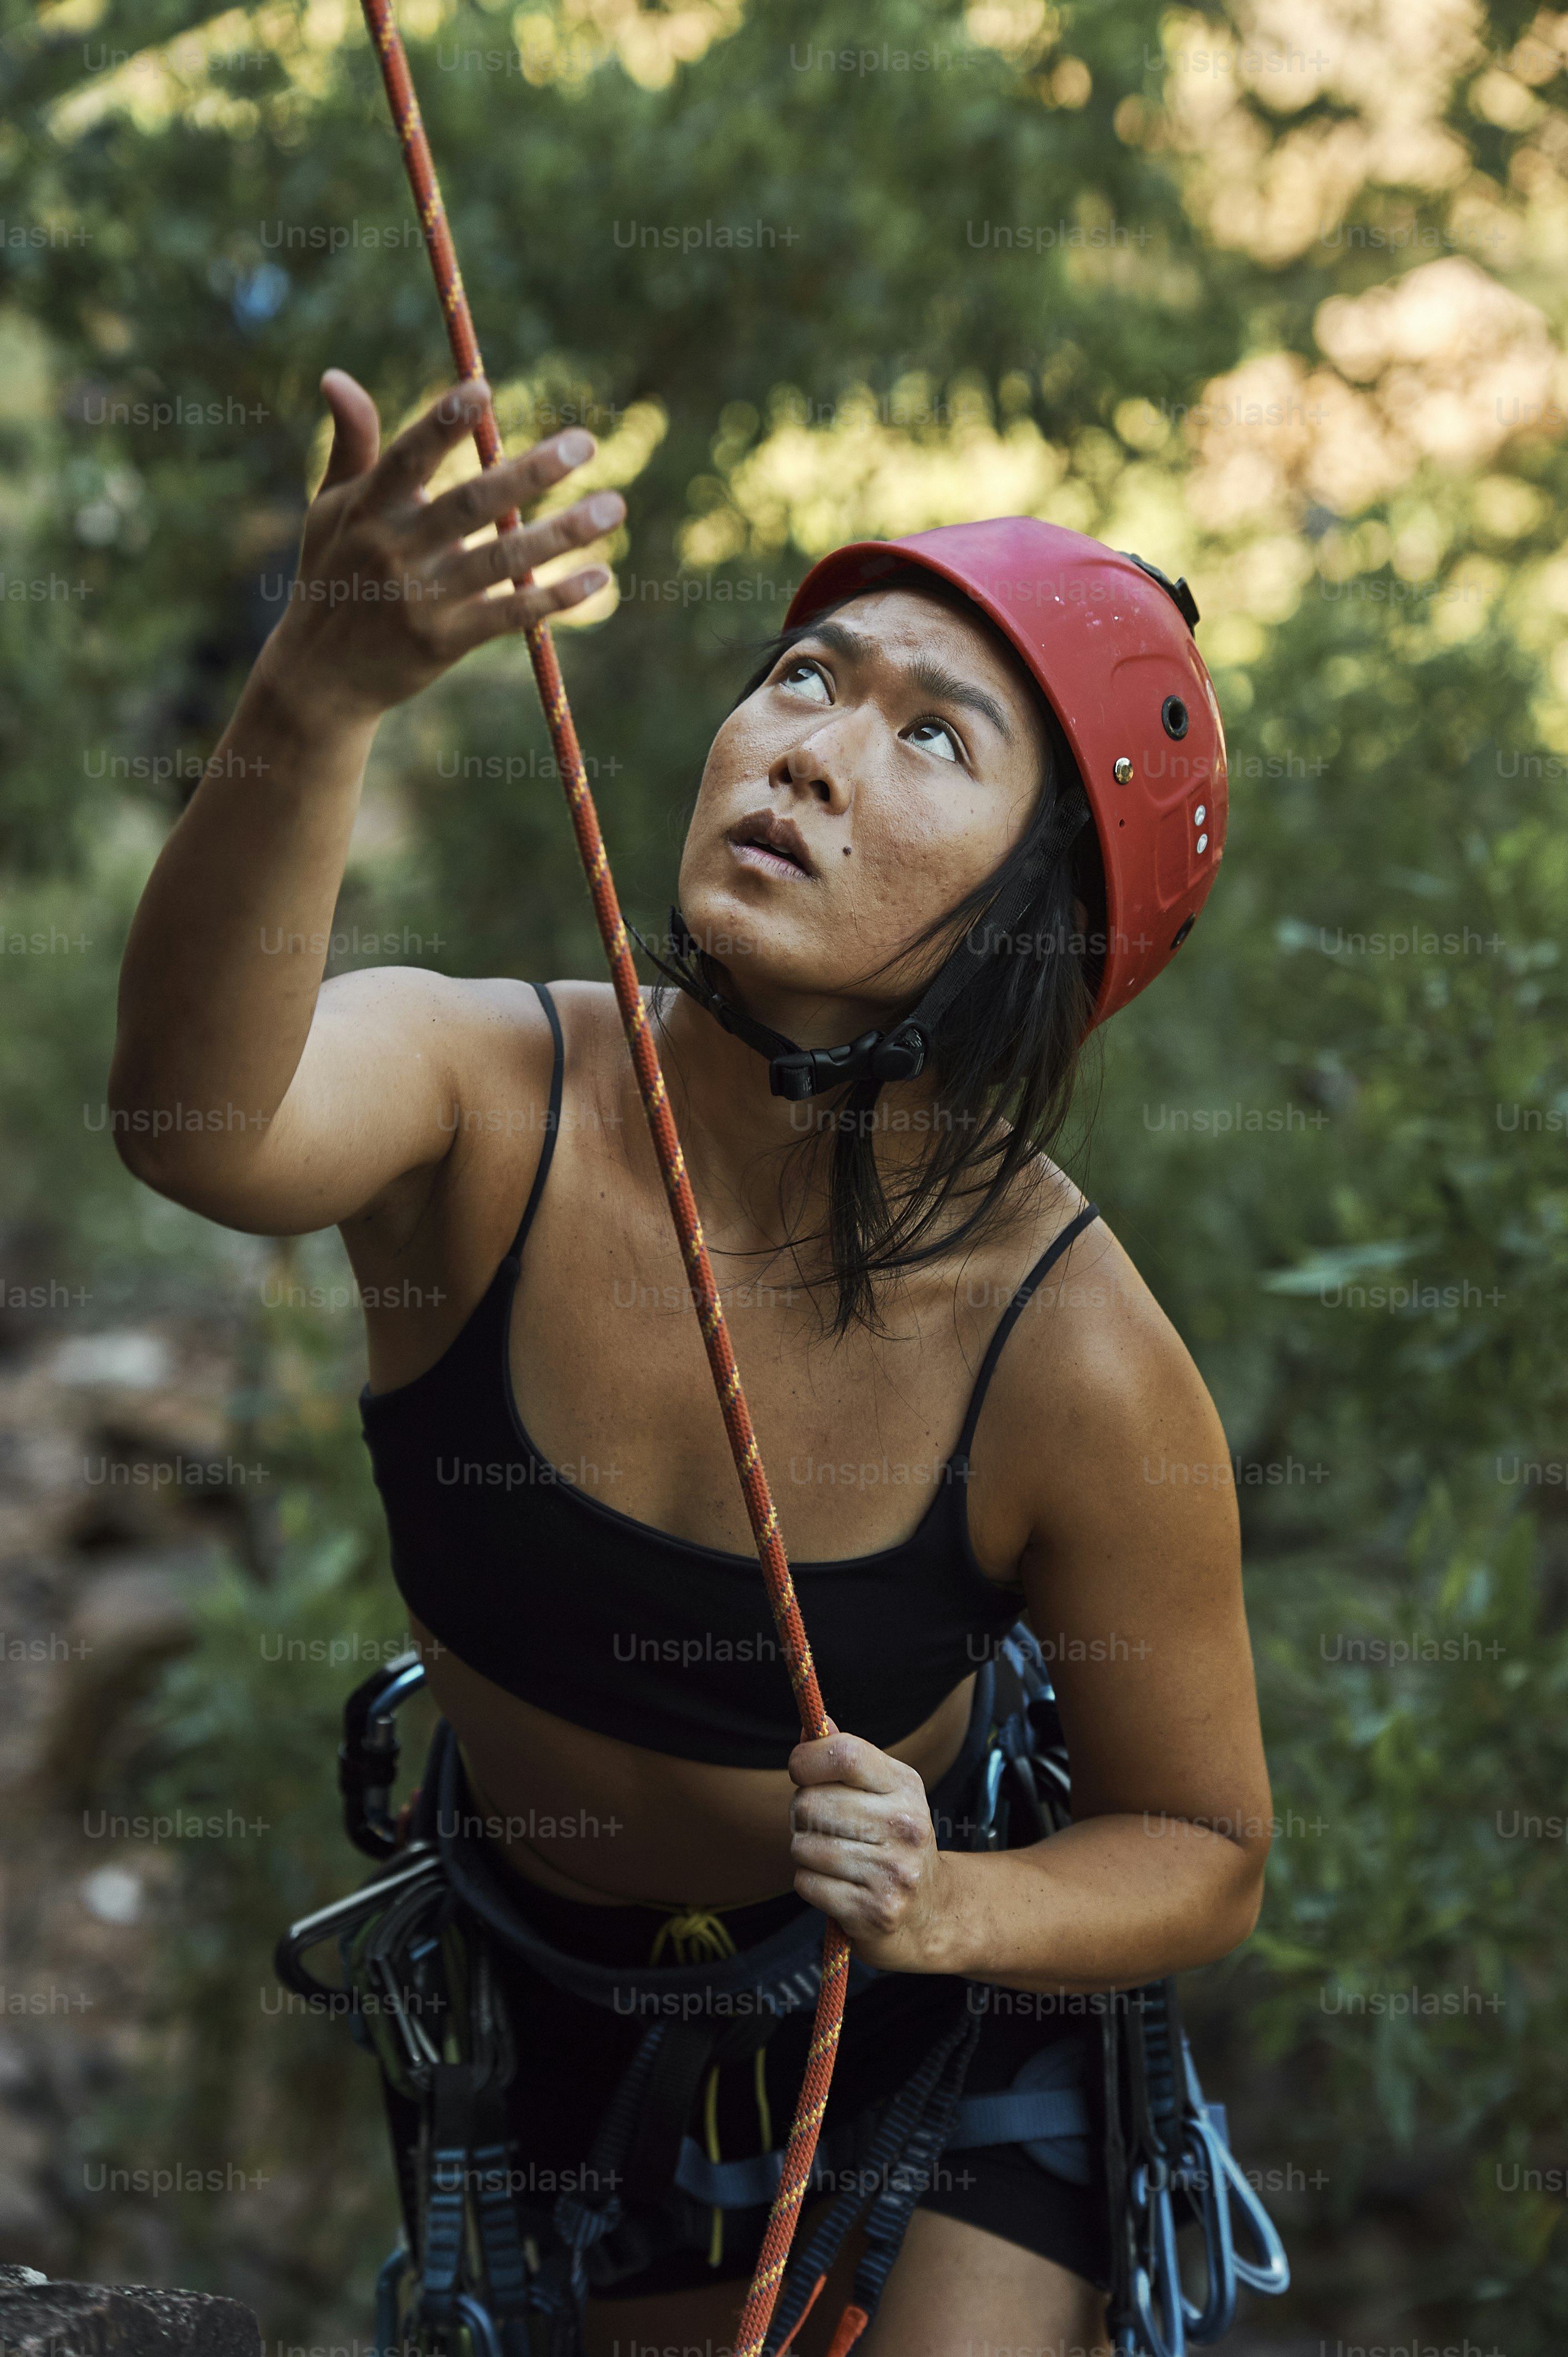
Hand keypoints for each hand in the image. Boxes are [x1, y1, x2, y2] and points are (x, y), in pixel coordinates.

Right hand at [258, 370, 621, 726]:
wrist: (321, 676)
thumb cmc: (332, 575)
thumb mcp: (330, 508)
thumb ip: (351, 443)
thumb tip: (336, 375)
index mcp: (367, 508)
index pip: (408, 456)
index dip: (443, 422)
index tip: (484, 388)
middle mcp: (394, 550)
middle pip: (471, 504)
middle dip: (529, 472)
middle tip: (585, 443)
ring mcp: (422, 599)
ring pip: (502, 559)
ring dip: (561, 534)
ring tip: (615, 507)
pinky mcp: (444, 642)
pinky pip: (510, 614)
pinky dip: (555, 597)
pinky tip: (599, 576)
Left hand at [788, 1720, 954, 1971]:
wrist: (930, 1911)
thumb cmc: (892, 1840)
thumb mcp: (884, 1793)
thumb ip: (847, 1759)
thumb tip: (815, 1724)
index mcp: (905, 1786)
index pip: (845, 1754)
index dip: (808, 1759)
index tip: (801, 1770)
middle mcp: (905, 1826)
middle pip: (810, 1803)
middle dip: (802, 1815)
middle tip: (822, 1825)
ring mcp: (893, 1872)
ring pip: (803, 1846)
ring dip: (806, 1852)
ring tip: (833, 1857)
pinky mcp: (874, 1911)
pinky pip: (806, 1883)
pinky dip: (810, 1884)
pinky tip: (837, 1885)